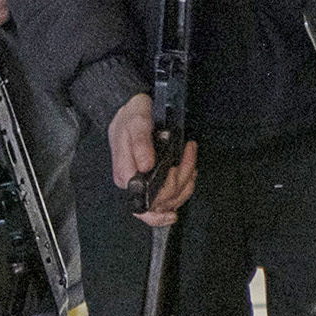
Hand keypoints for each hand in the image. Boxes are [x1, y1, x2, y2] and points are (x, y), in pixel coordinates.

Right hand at [109, 95, 198, 224]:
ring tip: (190, 155)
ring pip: (173, 198)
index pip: (144, 205)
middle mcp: (134, 185)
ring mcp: (146, 184)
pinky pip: (176, 193)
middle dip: (182, 178)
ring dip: (188, 179)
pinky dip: (187, 182)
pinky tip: (189, 168)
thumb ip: (140, 144)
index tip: (178, 183)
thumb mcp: (135, 124)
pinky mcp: (156, 181)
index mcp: (125, 176)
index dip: (164, 196)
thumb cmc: (131, 117)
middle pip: (163, 201)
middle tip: (188, 152)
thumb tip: (146, 166)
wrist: (133, 110)